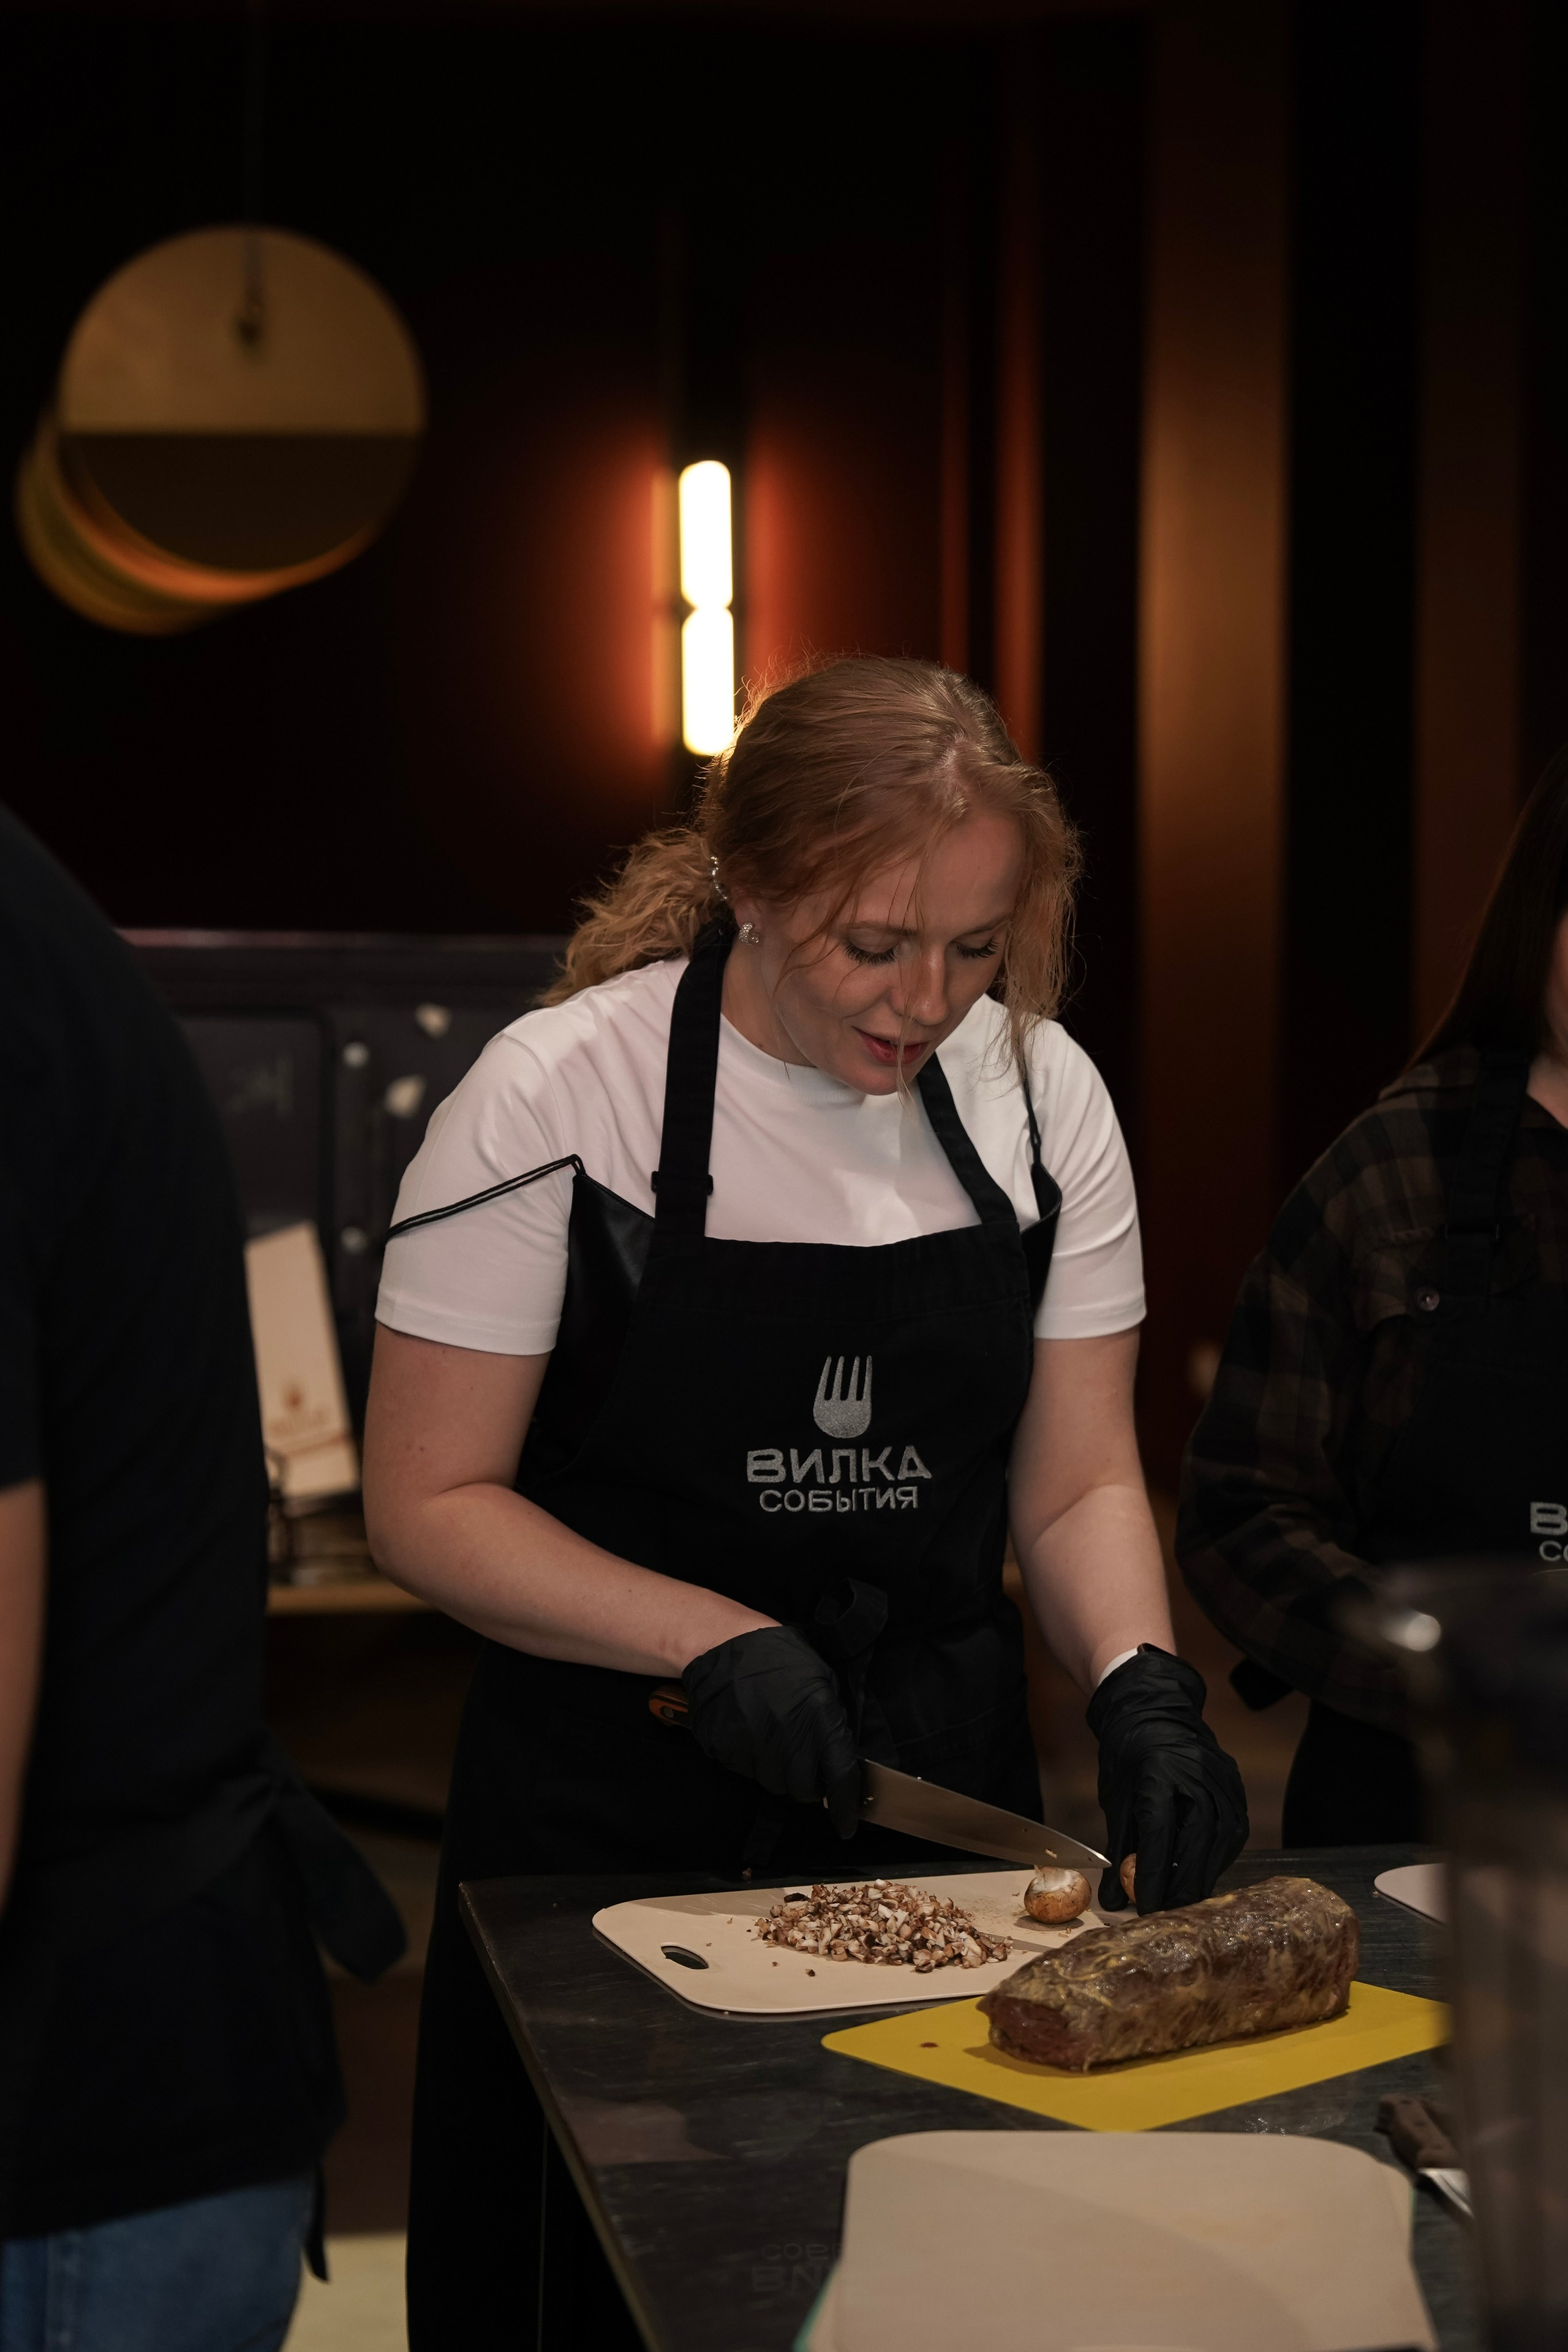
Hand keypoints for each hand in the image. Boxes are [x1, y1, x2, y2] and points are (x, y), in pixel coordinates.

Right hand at [682, 1626, 862, 1836]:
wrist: (726, 1645)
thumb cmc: (779, 1658)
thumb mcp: (821, 1680)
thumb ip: (832, 1721)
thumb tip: (840, 1757)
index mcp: (819, 1717)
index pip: (840, 1775)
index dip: (846, 1806)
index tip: (847, 1826)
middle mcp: (789, 1736)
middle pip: (804, 1790)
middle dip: (809, 1785)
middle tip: (804, 1764)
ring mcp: (755, 1745)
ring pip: (775, 1784)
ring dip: (780, 1772)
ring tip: (774, 1739)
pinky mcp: (728, 1749)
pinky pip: (747, 1771)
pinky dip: (753, 1761)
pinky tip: (752, 1733)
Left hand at [1086, 1646, 1247, 1913]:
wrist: (1155, 1713)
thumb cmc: (1129, 1756)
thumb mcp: (1117, 1798)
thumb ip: (1119, 1848)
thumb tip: (1112, 1900)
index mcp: (1157, 1772)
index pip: (1158, 1832)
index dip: (1153, 1874)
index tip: (1146, 1907)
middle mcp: (1196, 1774)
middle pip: (1196, 1840)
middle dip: (1182, 1884)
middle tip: (1170, 1912)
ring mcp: (1221, 1778)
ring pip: (1220, 1839)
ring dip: (1204, 1874)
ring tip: (1187, 1899)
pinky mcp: (1235, 1786)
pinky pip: (1233, 1830)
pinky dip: (1218, 1856)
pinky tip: (1204, 1871)